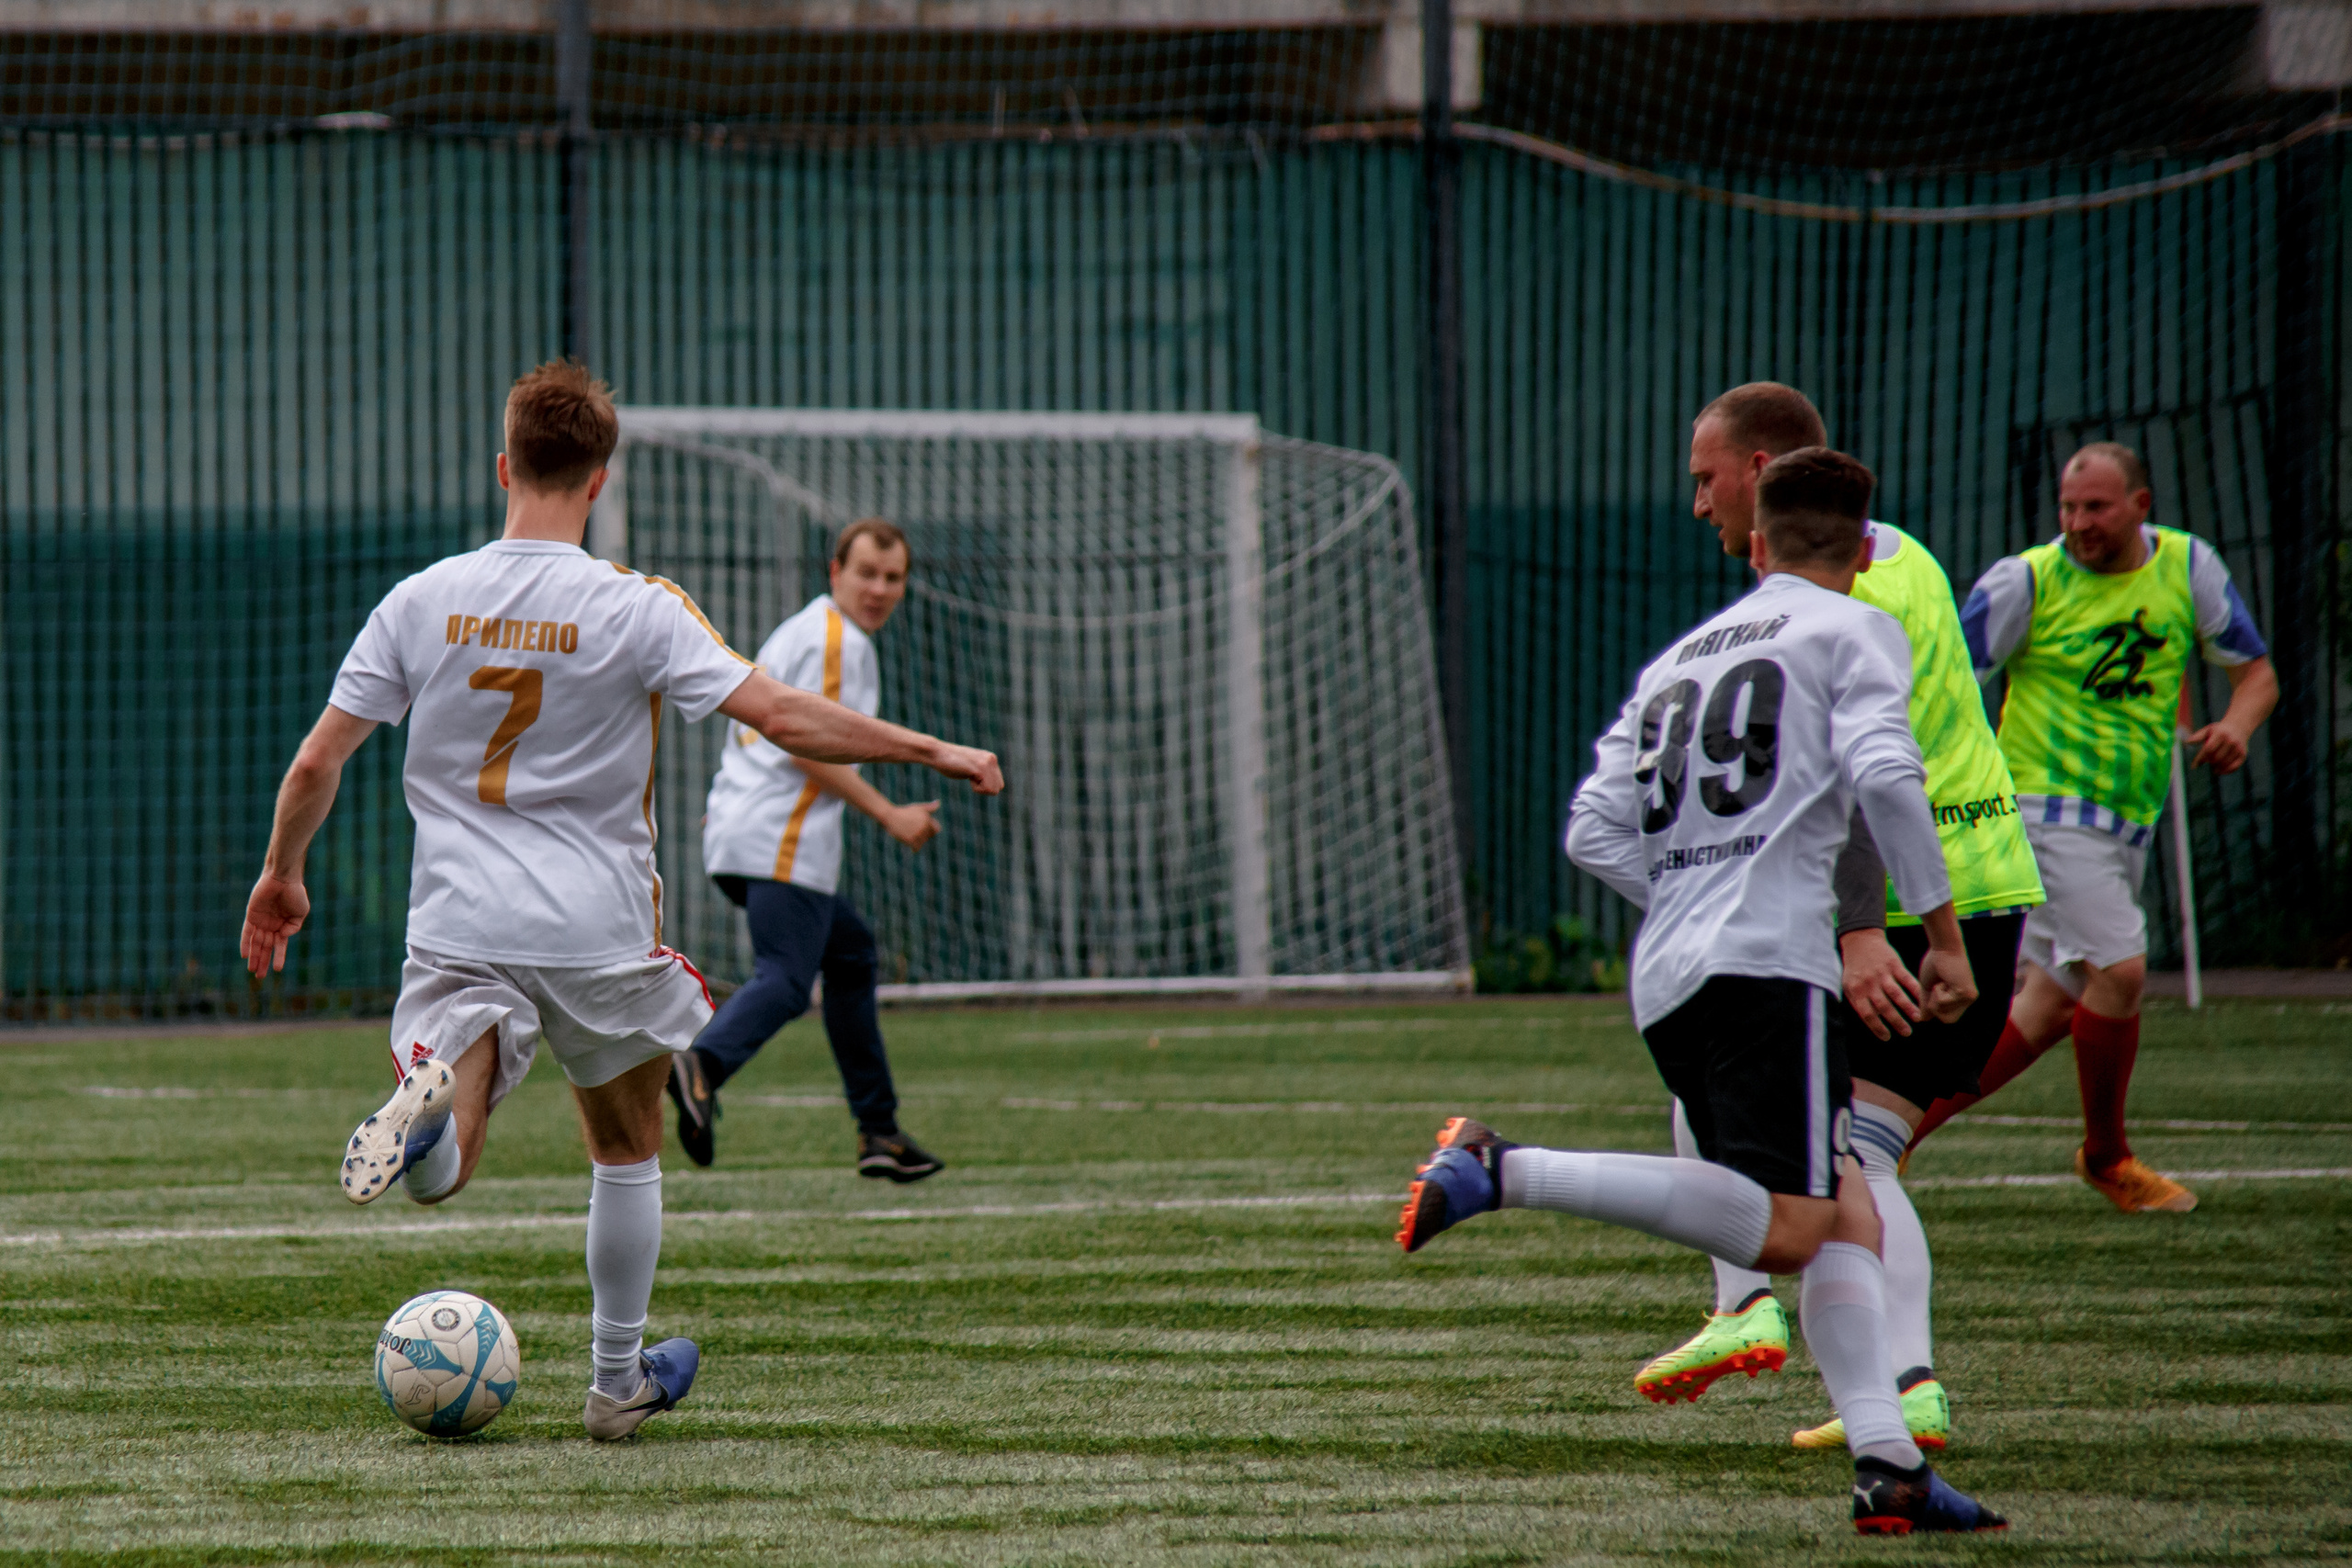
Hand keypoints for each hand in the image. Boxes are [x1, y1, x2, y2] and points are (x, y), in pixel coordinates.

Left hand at [241, 870, 310, 976]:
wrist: (283, 878)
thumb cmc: (295, 893)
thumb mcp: (301, 912)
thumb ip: (294, 927)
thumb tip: (283, 937)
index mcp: (283, 925)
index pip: (279, 945)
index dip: (278, 957)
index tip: (277, 969)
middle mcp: (271, 925)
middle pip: (265, 947)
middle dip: (263, 961)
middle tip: (259, 976)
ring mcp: (261, 921)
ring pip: (256, 943)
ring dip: (254, 956)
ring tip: (252, 970)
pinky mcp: (251, 915)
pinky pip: (247, 932)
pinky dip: (245, 943)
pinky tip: (245, 955)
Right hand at [886, 800, 941, 849]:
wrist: (890, 816)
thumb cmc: (904, 811)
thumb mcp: (917, 808)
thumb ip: (929, 807)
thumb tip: (938, 803)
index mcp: (927, 819)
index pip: (936, 829)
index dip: (931, 831)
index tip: (925, 831)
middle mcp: (924, 826)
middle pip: (929, 836)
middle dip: (924, 836)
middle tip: (915, 834)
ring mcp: (917, 833)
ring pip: (922, 842)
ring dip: (918, 842)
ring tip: (911, 838)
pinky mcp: (911, 839)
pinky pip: (916, 848)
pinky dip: (915, 848)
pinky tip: (913, 848)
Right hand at [934, 744, 1003, 795]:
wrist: (937, 753)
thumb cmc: (950, 763)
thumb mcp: (972, 767)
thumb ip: (983, 773)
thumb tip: (995, 788)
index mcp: (991, 759)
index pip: (999, 784)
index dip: (985, 786)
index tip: (973, 776)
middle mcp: (992, 759)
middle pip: (998, 788)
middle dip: (984, 788)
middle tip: (971, 777)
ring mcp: (986, 763)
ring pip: (993, 790)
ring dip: (979, 788)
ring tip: (968, 775)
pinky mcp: (980, 768)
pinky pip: (985, 789)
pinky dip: (975, 788)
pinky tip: (967, 776)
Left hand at [1841, 927, 1923, 1041]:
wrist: (1860, 940)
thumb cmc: (1854, 966)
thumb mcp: (1847, 984)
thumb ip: (1856, 1001)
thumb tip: (1869, 1021)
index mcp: (1856, 990)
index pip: (1867, 1014)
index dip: (1877, 1028)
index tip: (1887, 1037)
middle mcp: (1869, 983)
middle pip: (1884, 1007)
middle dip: (1896, 1022)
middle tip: (1906, 1033)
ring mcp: (1882, 973)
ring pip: (1897, 994)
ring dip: (1908, 1008)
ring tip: (1917, 1019)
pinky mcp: (1893, 964)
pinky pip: (1906, 979)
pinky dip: (1915, 990)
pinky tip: (1922, 999)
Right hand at [1917, 944, 1978, 1024]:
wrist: (1944, 946)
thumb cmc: (1936, 962)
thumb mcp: (1928, 987)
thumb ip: (1926, 1004)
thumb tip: (1922, 1019)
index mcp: (1962, 998)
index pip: (1947, 1018)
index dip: (1935, 1009)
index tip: (1936, 988)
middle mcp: (1969, 999)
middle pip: (1948, 1020)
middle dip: (1936, 1007)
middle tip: (1937, 988)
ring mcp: (1969, 997)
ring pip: (1945, 1014)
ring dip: (1936, 998)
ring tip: (1941, 982)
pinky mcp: (1966, 993)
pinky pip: (1944, 1004)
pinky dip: (1938, 992)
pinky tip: (1944, 980)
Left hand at [2185, 718, 2250, 774]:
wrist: (2239, 727)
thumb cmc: (2219, 730)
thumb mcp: (2208, 730)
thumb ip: (2198, 737)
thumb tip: (2187, 742)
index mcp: (2220, 734)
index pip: (2208, 749)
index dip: (2200, 759)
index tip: (2194, 766)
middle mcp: (2230, 741)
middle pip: (2216, 758)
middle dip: (2209, 762)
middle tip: (2207, 762)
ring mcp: (2238, 748)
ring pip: (2225, 763)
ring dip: (2217, 768)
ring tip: (2213, 768)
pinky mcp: (2243, 754)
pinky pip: (2234, 767)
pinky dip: (2226, 771)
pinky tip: (2220, 771)